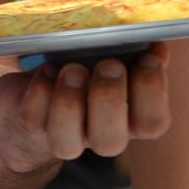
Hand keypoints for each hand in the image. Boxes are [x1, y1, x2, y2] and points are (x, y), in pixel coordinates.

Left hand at [0, 44, 170, 172]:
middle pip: (111, 141)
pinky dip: (39, 89)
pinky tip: (46, 70)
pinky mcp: (32, 124)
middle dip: (109, 97)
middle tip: (108, 64)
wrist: (36, 90)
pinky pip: (34, 117)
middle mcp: (98, 135)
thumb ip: (136, 53)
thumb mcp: (113, 56)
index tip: (147, 59)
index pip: (152, 124)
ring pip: (66, 143)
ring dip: (70, 101)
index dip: (152, 92)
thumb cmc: (84, 67)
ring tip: (71, 68)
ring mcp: (63, 135)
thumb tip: (156, 46)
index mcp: (130, 118)